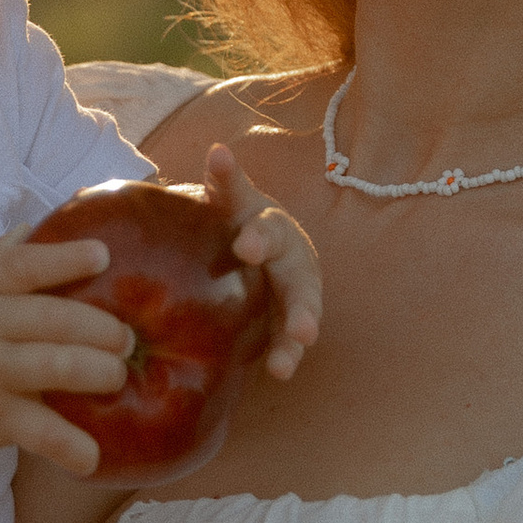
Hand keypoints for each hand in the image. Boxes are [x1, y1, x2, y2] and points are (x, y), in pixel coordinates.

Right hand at [0, 234, 130, 477]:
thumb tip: (38, 225)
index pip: (23, 265)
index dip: (66, 259)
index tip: (103, 255)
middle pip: (52, 318)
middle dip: (101, 327)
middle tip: (128, 338)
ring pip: (53, 368)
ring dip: (96, 372)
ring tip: (117, 377)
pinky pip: (36, 432)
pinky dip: (67, 446)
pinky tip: (92, 456)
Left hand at [207, 142, 320, 381]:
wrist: (253, 243)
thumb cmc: (238, 219)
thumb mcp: (232, 200)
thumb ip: (226, 180)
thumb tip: (218, 150)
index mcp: (273, 229)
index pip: (269, 230)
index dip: (259, 238)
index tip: (245, 247)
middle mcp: (292, 263)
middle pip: (301, 284)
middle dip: (302, 308)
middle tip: (303, 329)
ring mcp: (293, 295)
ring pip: (300, 318)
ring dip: (295, 341)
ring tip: (285, 366)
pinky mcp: (284, 322)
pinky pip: (287, 341)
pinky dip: (284, 355)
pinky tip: (277, 372)